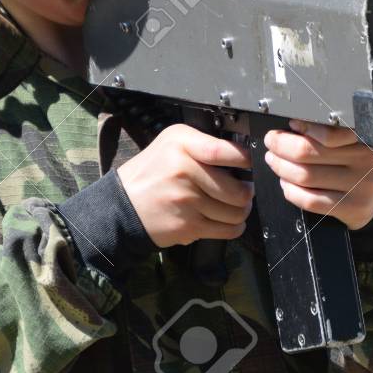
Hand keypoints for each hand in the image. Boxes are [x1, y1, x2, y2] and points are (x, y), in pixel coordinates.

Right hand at [118, 124, 253, 248]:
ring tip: (232, 206)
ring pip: (237, 212)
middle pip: (238, 190)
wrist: (122, 207)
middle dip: (246, 192)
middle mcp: (184, 171)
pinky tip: (225, 220)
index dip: (246, 160)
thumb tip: (242, 155)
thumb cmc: (151, 173)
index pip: (225, 151)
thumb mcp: (171, 143)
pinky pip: (228, 230)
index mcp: (182, 145)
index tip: (250, 164)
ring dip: (240, 212)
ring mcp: (187, 201)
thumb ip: (203, 143)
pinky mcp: (188, 226)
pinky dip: (233, 227)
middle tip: (242, 191)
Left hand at [263, 119, 372, 230]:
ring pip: (305, 176)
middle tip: (271, 142)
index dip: (305, 127)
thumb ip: (331, 132)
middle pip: (308, 152)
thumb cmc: (357, 163)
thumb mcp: (355, 141)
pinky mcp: (351, 208)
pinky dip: (291, 191)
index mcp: (367, 137)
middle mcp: (367, 160)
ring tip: (274, 161)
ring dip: (281, 167)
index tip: (289, 124)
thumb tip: (291, 126)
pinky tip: (286, 184)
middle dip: (281, 146)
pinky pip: (310, 200)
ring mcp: (360, 186)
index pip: (330, 131)